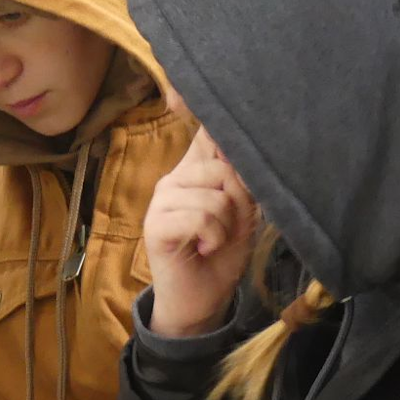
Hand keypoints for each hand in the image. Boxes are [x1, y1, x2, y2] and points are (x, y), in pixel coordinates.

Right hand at [143, 127, 256, 337]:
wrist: (202, 302)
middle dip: (237, 201)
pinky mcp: (156, 226)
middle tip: (228, 227)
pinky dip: (213, 237)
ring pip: (213, 195)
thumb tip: (241, 150)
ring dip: (226, 226)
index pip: (205, 130)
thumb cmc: (222, 255)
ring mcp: (161, 201)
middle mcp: (174, 179)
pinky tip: (203, 249)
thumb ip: (242, 180)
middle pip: (220, 166)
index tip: (194, 97)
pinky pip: (200, 217)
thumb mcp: (243, 213)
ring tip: (214, 241)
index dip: (212, 116)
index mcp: (194, 170)